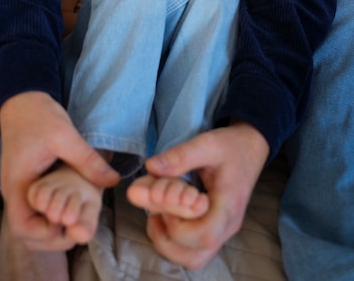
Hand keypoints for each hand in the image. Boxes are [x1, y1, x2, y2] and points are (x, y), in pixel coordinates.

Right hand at [0, 91, 119, 249]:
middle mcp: (15, 192)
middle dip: (53, 235)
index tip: (70, 223)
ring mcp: (20, 188)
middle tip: (79, 225)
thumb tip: (113, 181)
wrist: (22, 99)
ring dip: (53, 224)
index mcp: (18, 185)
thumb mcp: (65, 135)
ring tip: (79, 216)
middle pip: (28, 231)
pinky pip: (37, 207)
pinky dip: (52, 211)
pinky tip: (72, 203)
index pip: (24, 228)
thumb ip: (87, 160)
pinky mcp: (28, 182)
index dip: (47, 234)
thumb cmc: (38, 116)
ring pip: (33, 220)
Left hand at [144, 122, 268, 269]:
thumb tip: (150, 166)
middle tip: (154, 210)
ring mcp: (222, 231)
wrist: (251, 147)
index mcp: (229, 205)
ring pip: (193, 258)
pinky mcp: (216, 228)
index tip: (166, 199)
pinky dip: (174, 241)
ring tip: (157, 216)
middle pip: (195, 256)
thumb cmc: (230, 146)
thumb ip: (180, 156)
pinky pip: (194, 249)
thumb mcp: (207, 143)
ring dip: (168, 244)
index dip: (177, 224)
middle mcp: (227, 226)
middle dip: (166, 238)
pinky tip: (165, 215)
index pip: (204, 235)